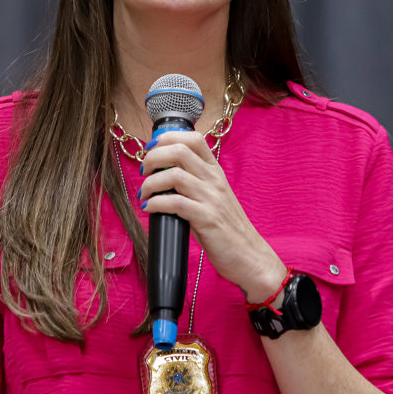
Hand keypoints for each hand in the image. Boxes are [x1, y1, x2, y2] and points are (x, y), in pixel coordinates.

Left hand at [140, 130, 285, 300]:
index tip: (151, 149)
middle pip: (180, 151)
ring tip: (144, 193)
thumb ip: (193, 183)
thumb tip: (161, 175)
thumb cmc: (226, 228)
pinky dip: (156, 203)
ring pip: (175, 175)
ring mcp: (212, 199)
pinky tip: (149, 208)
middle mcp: (214, 180)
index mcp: (216, 172)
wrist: (249, 255)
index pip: (194, 138)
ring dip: (151, 182)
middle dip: (153, 157)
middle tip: (143, 171)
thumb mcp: (212, 197)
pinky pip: (175, 203)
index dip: (168, 138)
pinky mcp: (207, 219)